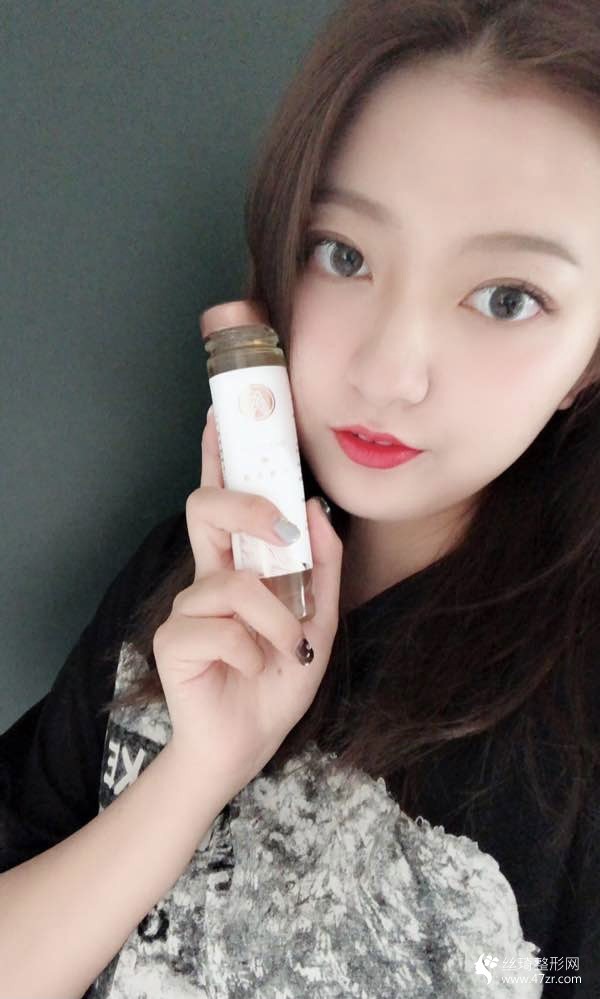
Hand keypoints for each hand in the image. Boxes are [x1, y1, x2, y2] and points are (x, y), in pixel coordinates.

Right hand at [152, 406, 343, 799]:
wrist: (247, 743)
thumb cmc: (277, 681)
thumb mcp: (318, 623)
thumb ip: (322, 570)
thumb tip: (318, 511)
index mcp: (239, 567)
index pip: (225, 501)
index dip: (219, 456)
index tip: (223, 413)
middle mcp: (208, 577)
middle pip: (206, 509)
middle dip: (244, 504)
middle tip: (282, 527)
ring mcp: (187, 606)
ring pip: (233, 583)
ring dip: (274, 619)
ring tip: (283, 649)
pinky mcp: (174, 639)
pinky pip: (223, 627)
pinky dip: (252, 651)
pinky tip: (249, 669)